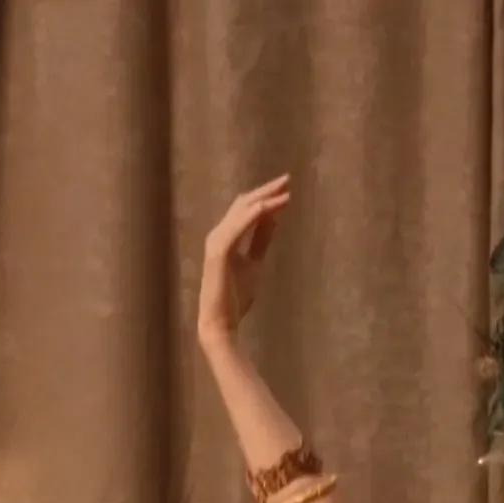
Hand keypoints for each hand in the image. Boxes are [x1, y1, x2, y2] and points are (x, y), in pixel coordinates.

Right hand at [197, 175, 291, 344]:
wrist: (221, 322)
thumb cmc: (235, 297)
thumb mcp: (255, 263)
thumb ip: (261, 240)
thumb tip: (273, 217)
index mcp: (226, 237)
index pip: (246, 209)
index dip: (265, 196)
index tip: (287, 188)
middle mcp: (218, 235)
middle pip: (243, 204)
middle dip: (266, 191)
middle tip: (287, 179)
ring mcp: (216, 243)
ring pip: (240, 212)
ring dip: (263, 200)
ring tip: (284, 192)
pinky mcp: (217, 253)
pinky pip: (235, 228)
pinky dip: (251, 216)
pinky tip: (267, 208)